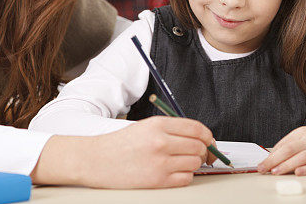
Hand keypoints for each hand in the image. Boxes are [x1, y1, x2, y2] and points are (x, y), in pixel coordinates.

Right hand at [32, 116, 214, 187]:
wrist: (96, 161)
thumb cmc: (118, 145)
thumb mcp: (145, 127)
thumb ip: (171, 130)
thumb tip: (199, 138)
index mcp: (158, 125)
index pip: (196, 128)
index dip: (208, 136)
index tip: (209, 141)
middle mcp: (161, 142)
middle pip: (199, 146)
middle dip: (204, 151)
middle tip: (201, 154)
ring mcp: (160, 162)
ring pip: (195, 163)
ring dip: (193, 164)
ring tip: (183, 163)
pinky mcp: (158, 180)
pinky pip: (186, 179)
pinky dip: (185, 176)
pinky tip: (175, 173)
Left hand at [257, 123, 305, 175]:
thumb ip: (291, 143)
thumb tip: (274, 155)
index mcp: (302, 133)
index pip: (283, 144)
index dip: (271, 155)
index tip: (261, 164)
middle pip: (289, 150)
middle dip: (273, 160)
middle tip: (263, 169)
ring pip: (301, 157)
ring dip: (286, 165)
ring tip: (275, 172)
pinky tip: (298, 172)